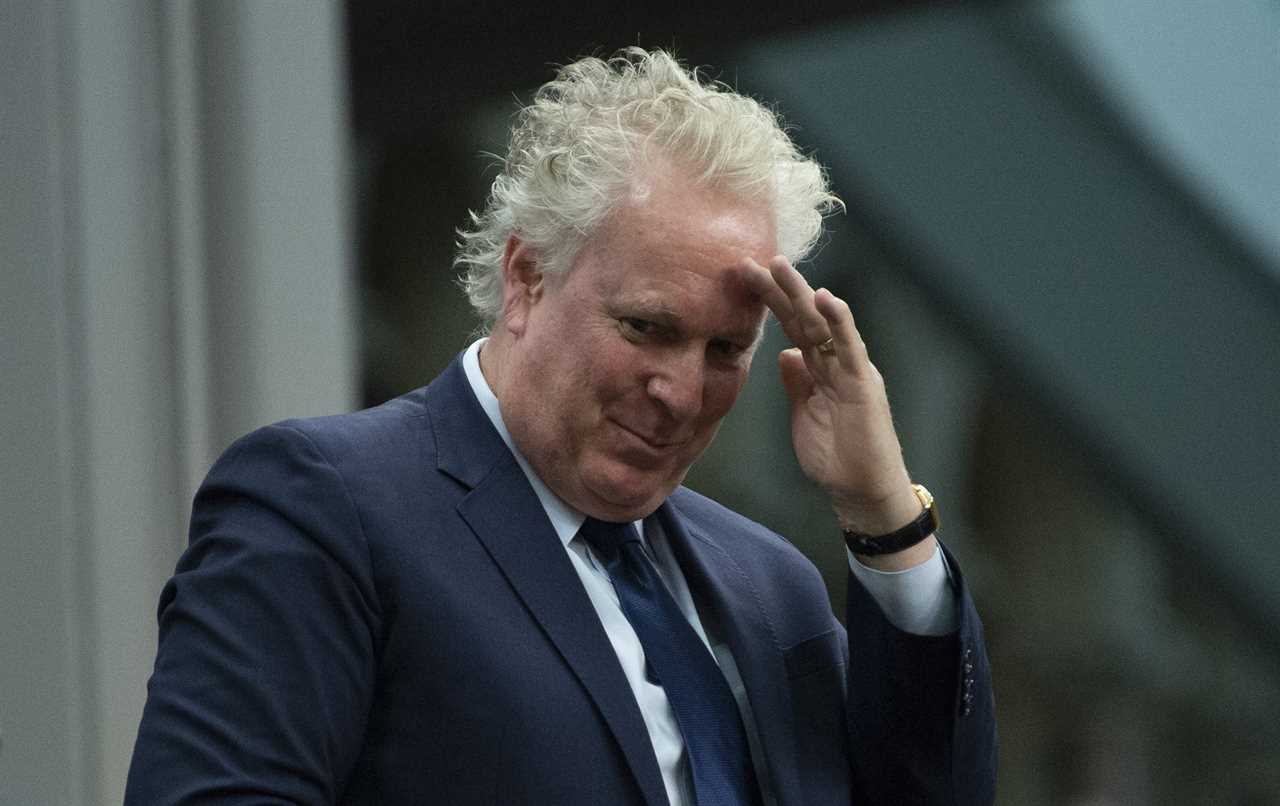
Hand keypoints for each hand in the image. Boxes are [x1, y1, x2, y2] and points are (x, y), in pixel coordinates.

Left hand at [741, 256, 932, 567]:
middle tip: (749, 261)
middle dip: (777, 289)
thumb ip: (797, 383)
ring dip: (801, 293)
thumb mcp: (806, 414)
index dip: (769, 303)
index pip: (792, 327)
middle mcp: (836, 362)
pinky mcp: (863, 383)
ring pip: (823, 323)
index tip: (743, 280)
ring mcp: (850, 369)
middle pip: (803, 317)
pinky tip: (825, 298)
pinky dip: (839, 321)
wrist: (862, 491)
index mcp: (820, 368)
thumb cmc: (838, 457)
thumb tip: (785, 354)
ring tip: (779, 265)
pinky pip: (850, 346)